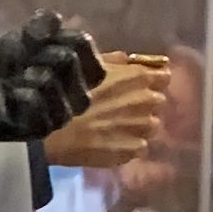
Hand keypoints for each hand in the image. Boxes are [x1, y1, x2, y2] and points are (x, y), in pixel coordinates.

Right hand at [47, 54, 173, 170]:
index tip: (139, 86)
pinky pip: (139, 148)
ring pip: (151, 127)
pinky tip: (110, 144)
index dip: (152, 80)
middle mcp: (146, 101)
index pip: (164, 76)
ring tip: (114, 129)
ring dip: (137, 127)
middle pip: (157, 102)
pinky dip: (128, 146)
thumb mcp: (89, 65)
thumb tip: (128, 61)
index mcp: (138, 77)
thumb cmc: (65, 90)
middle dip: (143, 104)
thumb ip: (115, 62)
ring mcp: (141, 128)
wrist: (48, 126)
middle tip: (121, 109)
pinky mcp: (131, 151)